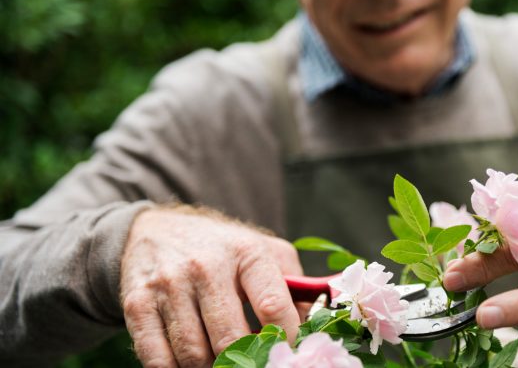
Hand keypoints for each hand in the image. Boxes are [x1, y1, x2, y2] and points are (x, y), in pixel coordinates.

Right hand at [120, 206, 302, 367]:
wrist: (156, 230)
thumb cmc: (222, 249)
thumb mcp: (265, 252)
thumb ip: (295, 286)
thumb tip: (312, 327)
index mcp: (246, 253)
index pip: (273, 306)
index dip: (285, 339)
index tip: (287, 351)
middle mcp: (206, 267)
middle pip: (231, 339)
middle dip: (246, 362)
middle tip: (252, 363)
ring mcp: (169, 286)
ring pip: (194, 354)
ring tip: (222, 362)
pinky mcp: (138, 304)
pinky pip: (158, 359)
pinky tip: (190, 362)